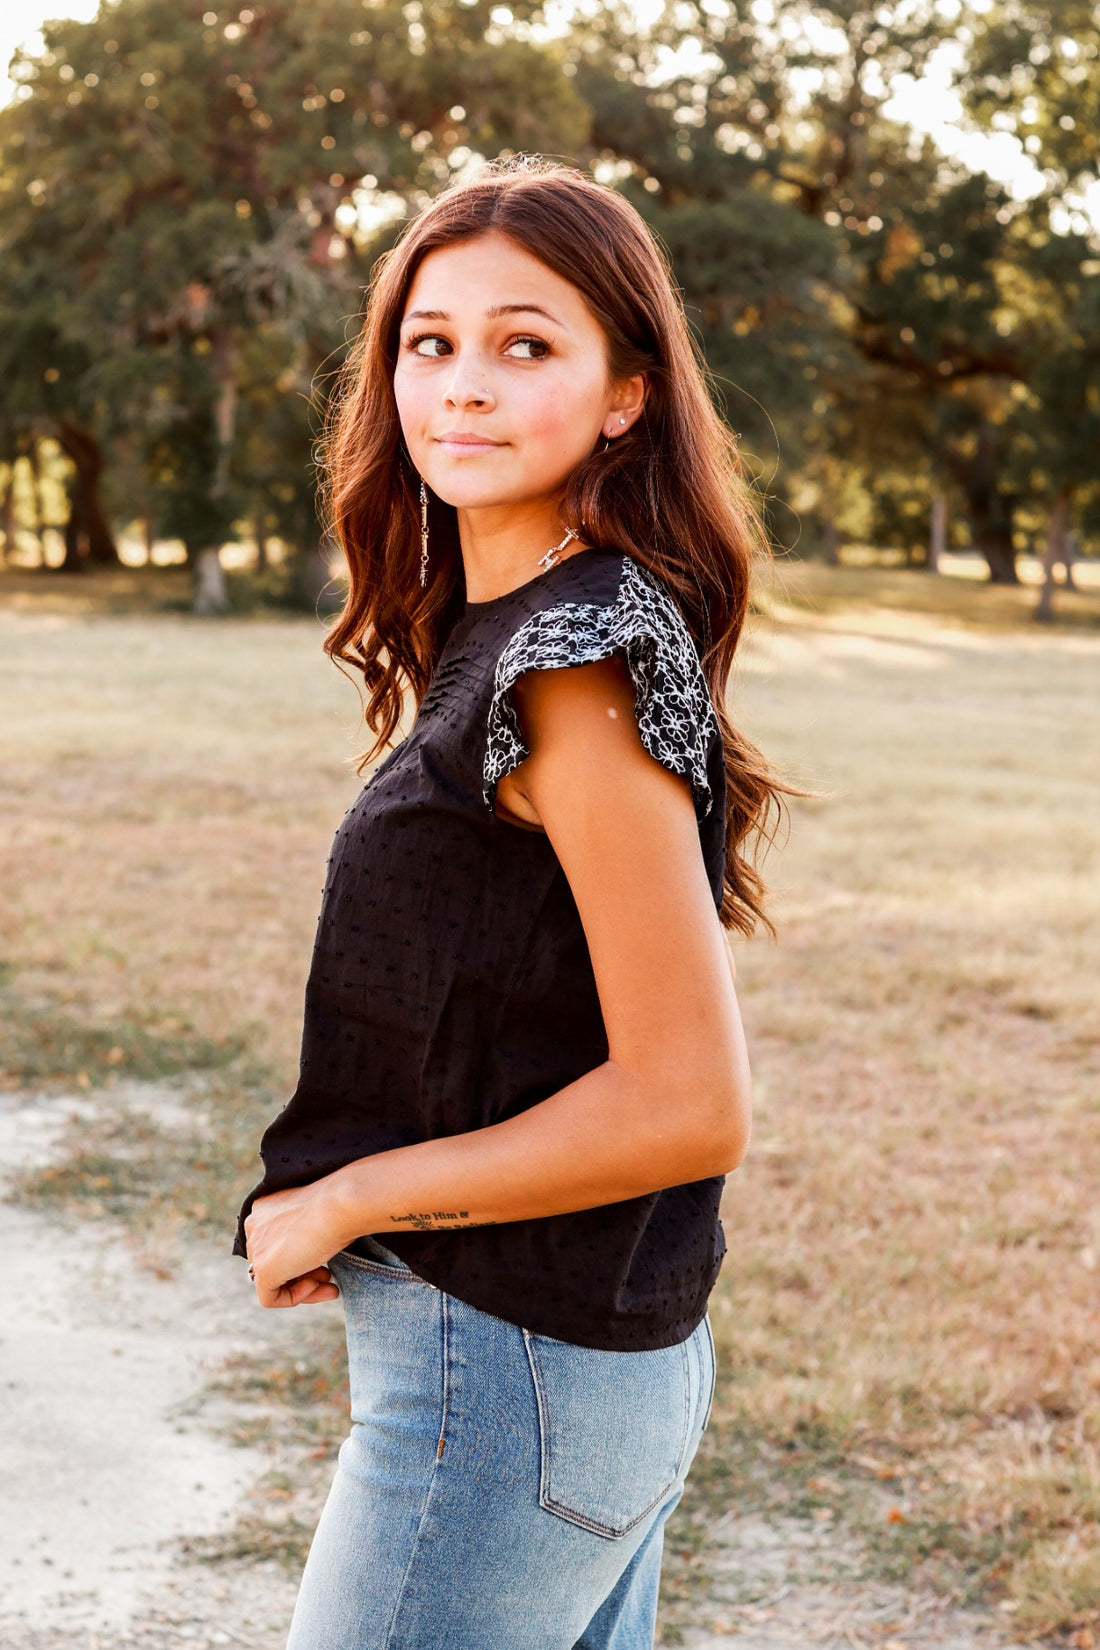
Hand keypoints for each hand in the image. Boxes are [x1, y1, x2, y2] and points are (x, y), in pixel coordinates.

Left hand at [244, 1178, 347, 1308]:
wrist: (341, 1205)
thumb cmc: (337, 1206)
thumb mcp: (316, 1215)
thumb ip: (302, 1232)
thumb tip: (308, 1254)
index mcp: (265, 1208)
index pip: (276, 1243)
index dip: (301, 1256)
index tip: (325, 1262)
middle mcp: (254, 1225)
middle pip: (274, 1262)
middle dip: (303, 1272)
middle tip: (328, 1275)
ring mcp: (257, 1248)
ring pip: (272, 1281)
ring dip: (303, 1286)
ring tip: (329, 1285)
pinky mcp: (263, 1270)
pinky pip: (270, 1297)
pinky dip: (294, 1297)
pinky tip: (316, 1285)